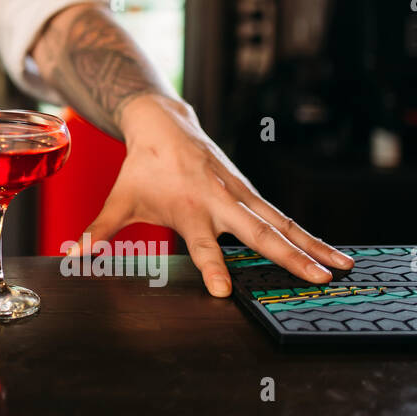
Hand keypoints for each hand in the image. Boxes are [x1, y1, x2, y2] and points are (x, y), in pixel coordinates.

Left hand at [66, 94, 353, 297]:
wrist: (164, 124)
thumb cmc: (141, 168)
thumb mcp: (119, 199)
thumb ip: (99, 230)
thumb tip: (73, 253)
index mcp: (188, 208)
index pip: (201, 244)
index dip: (212, 266)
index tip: (225, 291)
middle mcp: (219, 201)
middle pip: (258, 233)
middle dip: (289, 256)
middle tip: (317, 279)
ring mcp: (240, 194)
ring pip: (281, 223)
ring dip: (313, 245)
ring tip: (343, 267)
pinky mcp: (249, 191)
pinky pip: (282, 216)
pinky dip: (308, 233)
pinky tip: (331, 251)